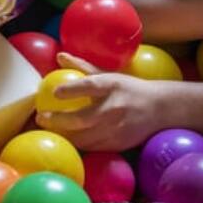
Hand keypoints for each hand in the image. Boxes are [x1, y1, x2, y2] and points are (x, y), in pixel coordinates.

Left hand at [35, 53, 175, 151]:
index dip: (71, 89)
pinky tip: (66, 138)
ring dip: (64, 135)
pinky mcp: (119, 144)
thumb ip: (83, 66)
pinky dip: (77, 143)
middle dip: (58, 120)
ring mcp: (117, 128)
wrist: (162, 108)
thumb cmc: (130, 88)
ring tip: (48, 129)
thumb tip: (59, 56)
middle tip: (41, 117)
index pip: (90, 85)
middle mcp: (115, 107)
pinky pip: (92, 147)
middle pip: (83, 118)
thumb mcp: (110, 74)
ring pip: (84, 137)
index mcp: (113, 85)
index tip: (55, 92)